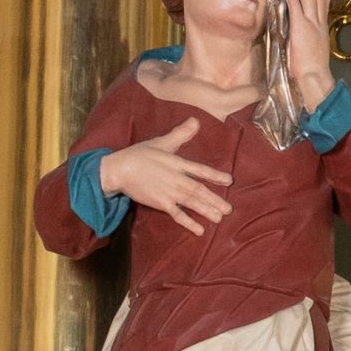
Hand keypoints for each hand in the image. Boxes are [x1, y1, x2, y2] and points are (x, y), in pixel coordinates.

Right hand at [101, 118, 230, 230]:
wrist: (120, 170)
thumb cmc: (141, 154)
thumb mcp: (163, 142)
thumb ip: (181, 134)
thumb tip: (196, 120)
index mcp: (178, 164)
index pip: (201, 170)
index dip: (215, 175)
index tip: (230, 181)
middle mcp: (176, 179)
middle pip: (198, 190)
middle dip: (215, 200)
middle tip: (229, 210)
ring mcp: (168, 193)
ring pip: (191, 203)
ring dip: (206, 211)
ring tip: (220, 219)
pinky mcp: (160, 203)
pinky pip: (177, 215)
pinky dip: (189, 222)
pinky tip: (200, 230)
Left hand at [278, 0, 334, 113]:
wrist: (314, 76)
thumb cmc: (312, 69)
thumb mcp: (314, 48)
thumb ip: (310, 37)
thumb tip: (303, 33)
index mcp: (322, 26)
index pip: (323, 0)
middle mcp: (319, 20)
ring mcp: (311, 22)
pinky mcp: (301, 27)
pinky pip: (296, 5)